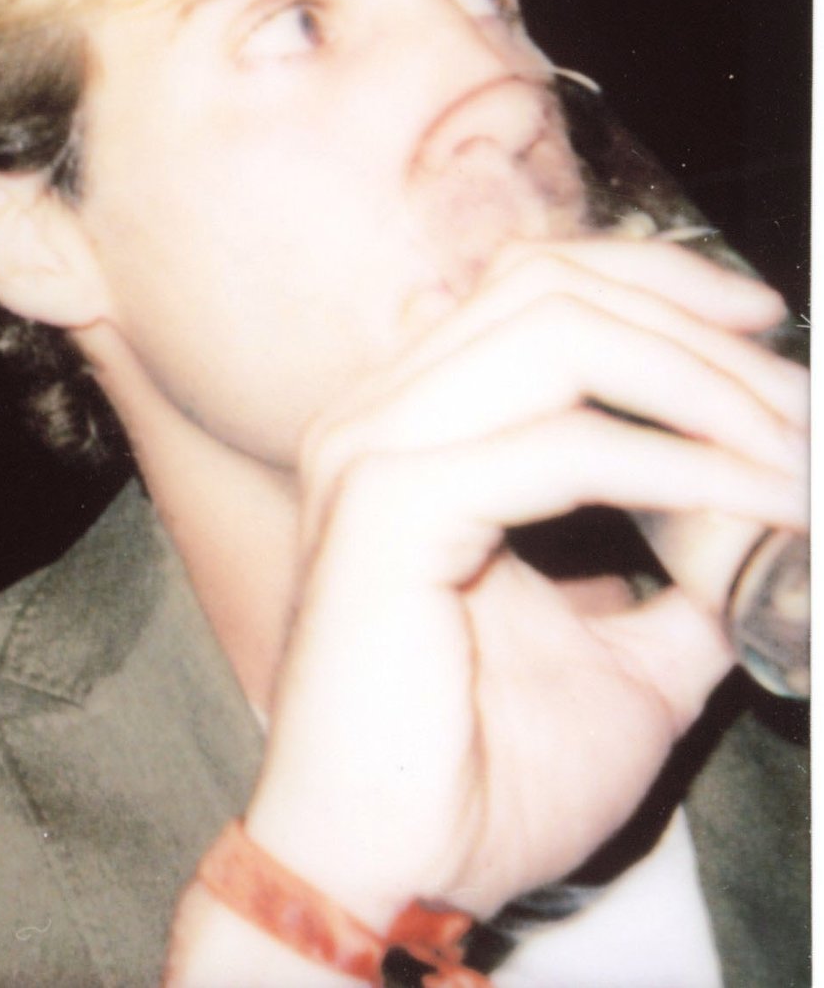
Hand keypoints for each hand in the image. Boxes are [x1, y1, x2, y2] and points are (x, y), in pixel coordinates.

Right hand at [184, 238, 806, 971]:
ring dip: (702, 383)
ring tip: (793, 450)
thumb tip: (768, 550)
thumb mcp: (624, 662)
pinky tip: (755, 500)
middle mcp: (378, 414)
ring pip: (557, 332)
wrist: (393, 871)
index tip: (768, 333)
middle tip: (803, 403)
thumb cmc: (481, 778)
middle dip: (699, 329)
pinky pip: (563, 444)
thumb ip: (682, 591)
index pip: (533, 286)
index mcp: (409, 428)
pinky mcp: (390, 505)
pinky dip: (679, 463)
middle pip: (550, 284)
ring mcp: (375, 450)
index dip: (659, 286)